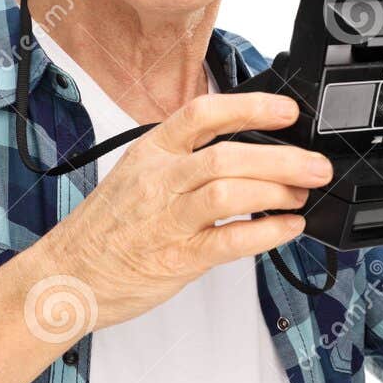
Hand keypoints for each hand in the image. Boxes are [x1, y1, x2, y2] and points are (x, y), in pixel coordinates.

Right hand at [35, 92, 333, 329]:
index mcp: (151, 152)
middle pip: (227, 155)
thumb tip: (246, 155)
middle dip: (282, 159)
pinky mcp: (175, 258)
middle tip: (315, 165)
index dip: (251, 107)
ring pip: (229, 192)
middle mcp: (159, 180)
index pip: (203, 114)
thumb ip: (184, 163)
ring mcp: (166, 219)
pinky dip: (266, 233)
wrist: (67, 275)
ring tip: (301, 195)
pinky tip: (287, 228)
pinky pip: (228, 242)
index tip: (287, 112)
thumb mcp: (136, 176)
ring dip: (276, 191)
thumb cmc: (105, 229)